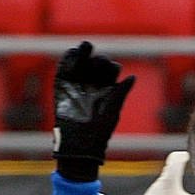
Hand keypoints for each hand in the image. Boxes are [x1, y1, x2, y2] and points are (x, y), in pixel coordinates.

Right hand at [53, 41, 134, 181]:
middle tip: (97, 62)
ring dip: (82, 54)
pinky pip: (63, 71)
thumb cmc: (99, 134)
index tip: (110, 69)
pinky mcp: (62, 89)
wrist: (78, 147)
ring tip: (85, 47)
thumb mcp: (112, 113)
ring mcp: (77, 87)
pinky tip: (72, 53)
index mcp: (107, 91)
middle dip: (97, 60)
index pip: (110, 70)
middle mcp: (92, 86)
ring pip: (80, 64)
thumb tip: (133, 77)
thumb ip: (119, 94)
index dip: (110, 66)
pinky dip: (67, 61)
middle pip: (96, 64)